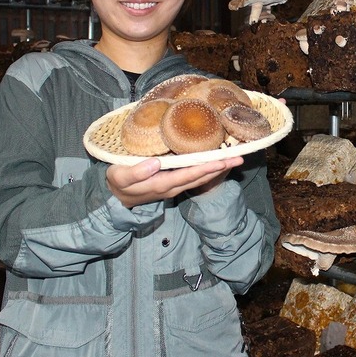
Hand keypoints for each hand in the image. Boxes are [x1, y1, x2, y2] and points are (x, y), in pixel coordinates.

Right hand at [106, 156, 243, 207]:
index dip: (205, 168)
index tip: (221, 161)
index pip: (189, 175)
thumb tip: (156, 163)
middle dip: (220, 168)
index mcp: (162, 184)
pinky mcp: (174, 183)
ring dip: (218, 169)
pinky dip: (208, 170)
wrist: (115, 198)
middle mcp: (173, 187)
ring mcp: (175, 187)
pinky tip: (218, 162)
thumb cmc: (117, 183)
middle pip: (200, 177)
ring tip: (235, 159)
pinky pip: (196, 177)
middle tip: (239, 158)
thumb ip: (136, 172)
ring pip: (200, 178)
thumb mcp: (120, 177)